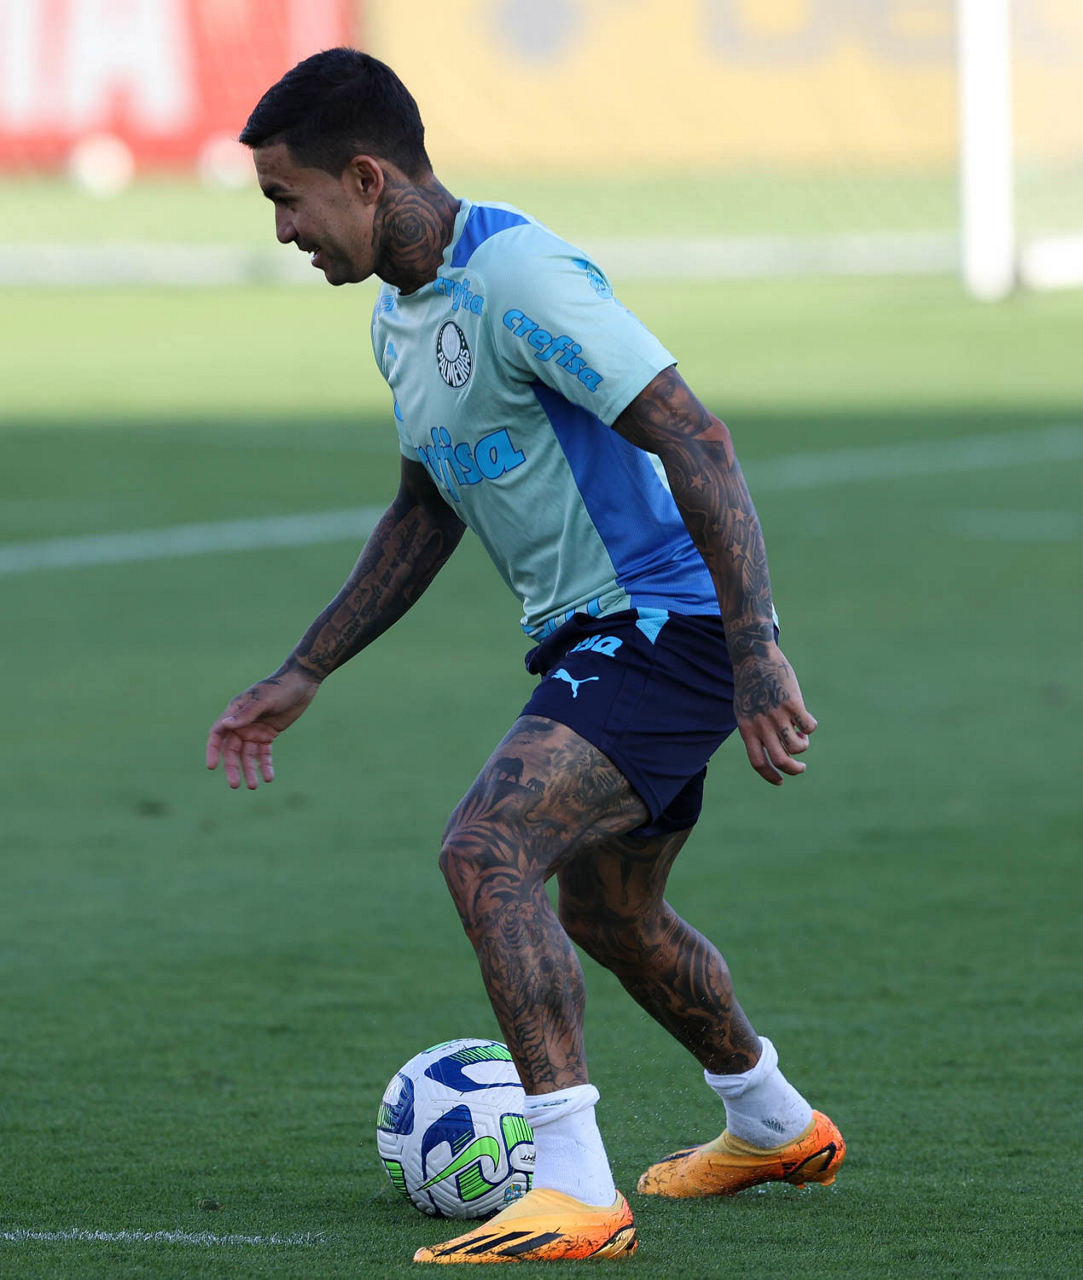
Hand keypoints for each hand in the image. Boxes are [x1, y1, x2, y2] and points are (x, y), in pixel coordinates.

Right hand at [206, 664, 320, 789]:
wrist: (302, 682)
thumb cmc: (280, 687)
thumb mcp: (264, 700)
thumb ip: (247, 713)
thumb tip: (226, 725)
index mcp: (235, 711)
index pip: (218, 734)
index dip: (213, 750)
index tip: (212, 767)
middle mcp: (242, 723)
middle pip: (232, 750)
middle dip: (233, 768)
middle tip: (235, 785)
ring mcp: (255, 730)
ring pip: (248, 755)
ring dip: (250, 770)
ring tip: (254, 786)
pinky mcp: (269, 735)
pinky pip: (264, 754)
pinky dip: (265, 765)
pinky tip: (269, 777)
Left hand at [732, 644, 817, 785]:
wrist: (753, 657)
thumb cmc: (749, 684)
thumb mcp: (744, 710)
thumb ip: (754, 729)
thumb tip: (773, 746)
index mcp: (747, 729)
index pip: (758, 762)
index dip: (771, 776)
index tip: (781, 780)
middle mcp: (761, 725)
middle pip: (781, 759)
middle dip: (794, 769)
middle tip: (801, 767)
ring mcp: (777, 715)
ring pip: (798, 746)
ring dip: (803, 744)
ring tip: (800, 733)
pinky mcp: (792, 703)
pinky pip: (809, 727)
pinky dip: (811, 727)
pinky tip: (805, 717)